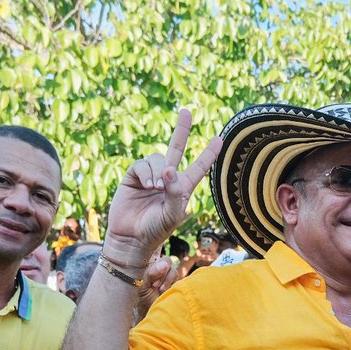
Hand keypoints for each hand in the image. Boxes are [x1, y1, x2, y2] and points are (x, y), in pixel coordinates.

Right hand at [103, 109, 222, 265]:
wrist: (131, 237)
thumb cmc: (155, 230)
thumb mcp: (172, 214)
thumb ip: (175, 192)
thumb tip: (169, 169)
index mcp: (182, 188)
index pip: (198, 167)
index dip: (208, 154)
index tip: (219, 139)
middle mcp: (168, 178)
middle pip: (177, 148)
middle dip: (182, 130)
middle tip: (187, 111)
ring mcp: (150, 176)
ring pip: (157, 158)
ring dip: (157, 171)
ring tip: (155, 189)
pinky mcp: (133, 176)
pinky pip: (142, 164)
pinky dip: (146, 173)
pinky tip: (146, 186)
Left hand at [135, 254, 179, 315]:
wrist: (149, 312)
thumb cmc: (142, 298)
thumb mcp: (142, 284)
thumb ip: (151, 273)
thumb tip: (164, 264)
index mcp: (148, 265)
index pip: (155, 253)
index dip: (157, 257)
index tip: (153, 275)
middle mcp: (158, 268)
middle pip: (166, 260)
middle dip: (161, 272)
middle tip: (154, 285)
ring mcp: (167, 275)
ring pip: (173, 269)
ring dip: (166, 280)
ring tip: (159, 290)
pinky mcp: (175, 282)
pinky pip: (177, 277)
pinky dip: (171, 283)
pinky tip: (164, 291)